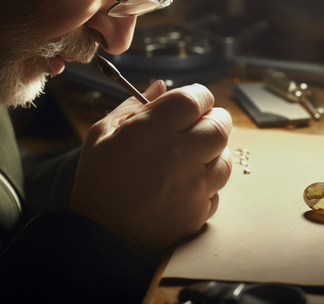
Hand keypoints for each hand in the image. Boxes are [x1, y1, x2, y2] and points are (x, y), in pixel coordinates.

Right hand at [71, 80, 231, 259]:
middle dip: (212, 120)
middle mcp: (179, 155)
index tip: (190, 104)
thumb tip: (160, 87)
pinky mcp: (199, 212)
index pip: (196, 98)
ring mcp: (193, 186)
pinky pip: (216, 190)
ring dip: (212, 153)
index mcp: (153, 130)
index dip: (197, 97)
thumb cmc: (98, 181)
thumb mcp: (103, 134)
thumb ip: (133, 106)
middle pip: (220, 125)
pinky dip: (205, 185)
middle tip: (196, 127)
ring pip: (225, 158)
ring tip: (189, 159)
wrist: (101, 236)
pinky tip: (183, 186)